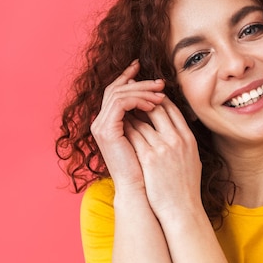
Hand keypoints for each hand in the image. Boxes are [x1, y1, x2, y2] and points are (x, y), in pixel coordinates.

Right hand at [90, 60, 165, 193]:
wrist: (140, 192)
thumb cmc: (148, 169)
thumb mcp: (148, 138)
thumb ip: (146, 119)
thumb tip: (160, 99)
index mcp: (109, 123)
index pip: (116, 93)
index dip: (129, 79)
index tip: (147, 71)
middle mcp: (100, 123)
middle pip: (116, 89)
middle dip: (139, 83)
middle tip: (160, 82)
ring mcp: (101, 126)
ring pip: (119, 93)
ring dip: (142, 91)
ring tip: (162, 94)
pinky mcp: (106, 131)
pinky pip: (120, 104)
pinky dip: (138, 100)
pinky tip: (154, 104)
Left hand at [124, 97, 202, 219]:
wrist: (182, 210)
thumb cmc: (186, 188)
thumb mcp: (192, 159)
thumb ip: (184, 143)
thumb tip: (175, 131)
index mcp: (188, 138)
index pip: (172, 109)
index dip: (158, 100)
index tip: (147, 99)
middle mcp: (177, 139)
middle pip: (157, 108)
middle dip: (142, 102)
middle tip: (131, 100)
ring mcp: (163, 147)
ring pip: (142, 120)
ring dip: (130, 115)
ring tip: (122, 114)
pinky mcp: (148, 158)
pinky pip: (133, 135)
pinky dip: (125, 129)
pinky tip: (118, 129)